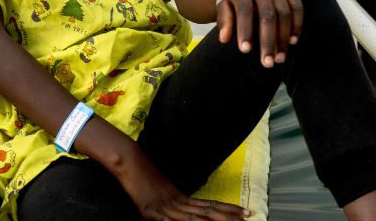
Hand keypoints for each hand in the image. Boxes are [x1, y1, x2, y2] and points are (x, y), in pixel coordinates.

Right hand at [112, 141, 248, 220]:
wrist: (128, 160)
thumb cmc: (142, 174)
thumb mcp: (161, 191)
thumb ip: (174, 202)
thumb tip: (189, 209)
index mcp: (181, 197)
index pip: (209, 205)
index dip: (228, 209)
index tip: (245, 212)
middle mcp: (177, 202)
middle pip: (206, 211)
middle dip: (228, 216)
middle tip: (247, 217)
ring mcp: (165, 207)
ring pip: (194, 217)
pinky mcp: (150, 212)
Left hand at [216, 0, 303, 67]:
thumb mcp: (221, 0)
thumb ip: (224, 17)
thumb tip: (224, 39)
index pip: (244, 9)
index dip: (245, 30)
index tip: (245, 51)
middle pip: (267, 14)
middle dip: (268, 40)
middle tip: (267, 63)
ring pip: (284, 12)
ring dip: (284, 37)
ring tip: (279, 58)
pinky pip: (297, 5)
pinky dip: (297, 24)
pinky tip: (292, 42)